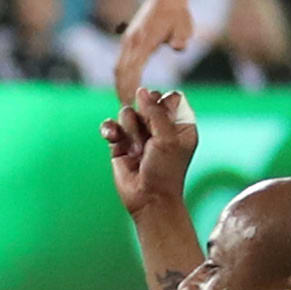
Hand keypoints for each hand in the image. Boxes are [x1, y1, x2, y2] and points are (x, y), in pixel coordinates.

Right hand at [101, 86, 196, 216]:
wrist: (147, 198)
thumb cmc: (165, 171)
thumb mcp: (167, 138)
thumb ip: (155, 112)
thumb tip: (141, 90)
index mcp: (180, 124)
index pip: (170, 98)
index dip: (162, 104)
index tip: (161, 120)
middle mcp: (160, 126)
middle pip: (146, 102)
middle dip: (143, 118)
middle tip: (149, 140)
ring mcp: (139, 134)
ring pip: (127, 112)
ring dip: (129, 130)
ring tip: (137, 151)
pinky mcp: (121, 142)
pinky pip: (111, 124)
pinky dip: (110, 130)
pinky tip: (113, 139)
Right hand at [108, 0, 194, 98]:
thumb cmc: (178, 13)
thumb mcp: (184, 27)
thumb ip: (181, 40)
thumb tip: (178, 48)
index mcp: (144, 41)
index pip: (132, 70)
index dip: (130, 88)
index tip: (131, 103)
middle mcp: (132, 41)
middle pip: (120, 71)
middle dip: (121, 90)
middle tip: (125, 108)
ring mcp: (128, 40)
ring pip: (118, 66)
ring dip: (119, 83)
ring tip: (123, 99)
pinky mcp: (129, 39)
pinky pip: (121, 61)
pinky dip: (122, 74)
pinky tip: (126, 83)